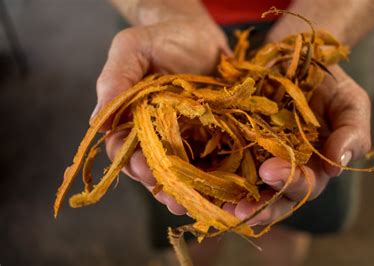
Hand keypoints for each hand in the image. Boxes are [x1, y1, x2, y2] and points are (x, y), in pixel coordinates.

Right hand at [95, 14, 229, 214]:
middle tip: (174, 200)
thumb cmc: (162, 37)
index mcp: (132, 118)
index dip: (131, 162)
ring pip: (182, 171)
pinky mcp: (214, 136)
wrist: (201, 33)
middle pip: (154, 167)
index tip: (142, 170)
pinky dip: (214, 177)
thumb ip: (116, 79)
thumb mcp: (132, 48)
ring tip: (196, 202)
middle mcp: (157, 133)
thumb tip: (98, 122)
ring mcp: (186, 137)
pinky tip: (221, 188)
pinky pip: (212, 161)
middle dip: (162, 186)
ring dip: (187, 190)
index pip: (124, 148)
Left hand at [225, 65, 371, 225]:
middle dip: (257, 206)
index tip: (272, 172)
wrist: (295, 52)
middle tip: (239, 209)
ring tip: (216, 206)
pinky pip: (219, 161)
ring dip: (230, 200)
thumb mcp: (350, 102)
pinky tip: (197, 179)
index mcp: (313, 166)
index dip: (289, 185)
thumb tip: (339, 167)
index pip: (304, 186)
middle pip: (271, 197)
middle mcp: (283, 167)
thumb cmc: (328, 80)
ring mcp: (255, 155)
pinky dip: (209, 172)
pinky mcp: (232, 140)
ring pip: (243, 187)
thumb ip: (352, 133)